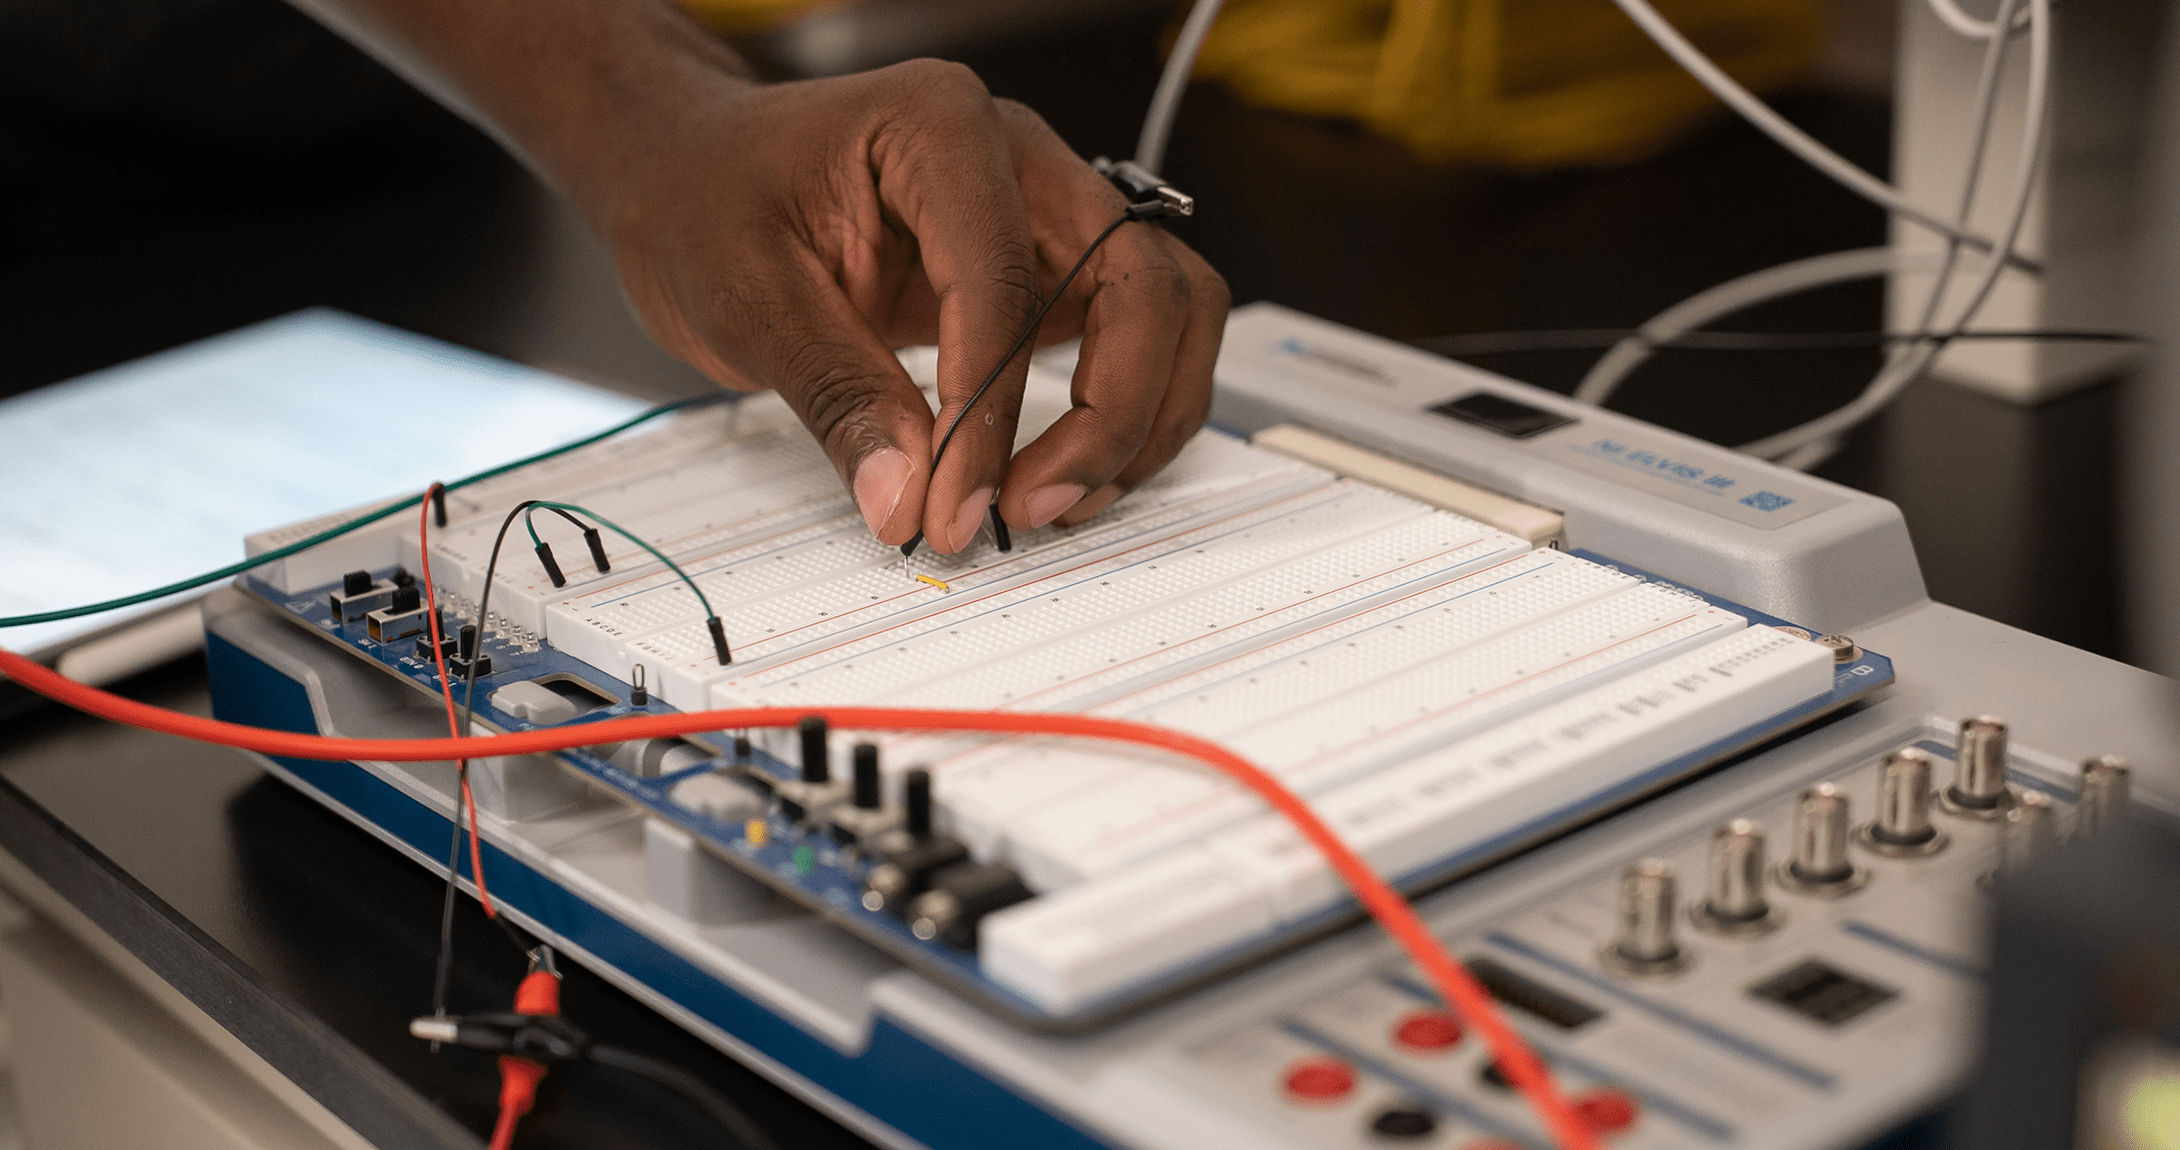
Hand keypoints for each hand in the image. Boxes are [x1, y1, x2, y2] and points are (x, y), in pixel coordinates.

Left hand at [583, 58, 1229, 552]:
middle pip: (1143, 283)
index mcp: (939, 127)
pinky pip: (1141, 334)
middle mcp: (1020, 156)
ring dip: (1141, 417)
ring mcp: (1049, 208)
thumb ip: (838, 395)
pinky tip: (1060, 472)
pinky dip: (1127, 411)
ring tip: (1056, 500)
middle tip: (1027, 509)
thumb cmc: (712, 199)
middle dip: (1109, 415)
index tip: (952, 508)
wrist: (696, 172)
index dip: (990, 415)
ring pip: (1172, 308)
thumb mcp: (748, 296)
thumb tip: (903, 495)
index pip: (1005, 283)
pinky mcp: (1053, 266)